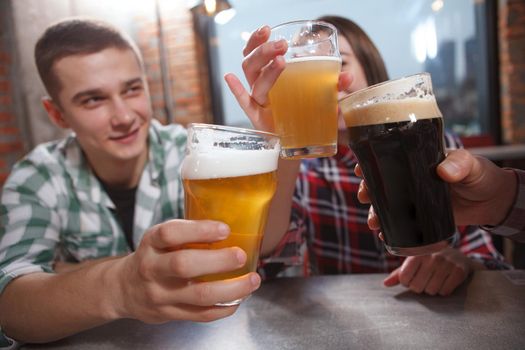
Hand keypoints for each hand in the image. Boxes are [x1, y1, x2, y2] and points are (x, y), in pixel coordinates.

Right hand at [112, 220, 260, 322]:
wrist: (123, 289)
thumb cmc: (153, 257)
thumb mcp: (160, 239)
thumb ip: (187, 233)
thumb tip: (234, 222)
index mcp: (151, 243)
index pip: (170, 234)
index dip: (199, 230)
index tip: (225, 229)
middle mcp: (152, 268)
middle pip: (184, 265)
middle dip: (218, 261)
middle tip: (241, 255)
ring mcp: (159, 294)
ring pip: (198, 294)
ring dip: (231, 288)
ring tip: (252, 280)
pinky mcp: (169, 314)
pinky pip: (201, 314)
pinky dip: (224, 307)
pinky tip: (239, 299)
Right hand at [224, 25, 351, 131]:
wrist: (299, 146)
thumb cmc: (305, 116)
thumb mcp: (320, 98)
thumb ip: (332, 86)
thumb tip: (348, 75)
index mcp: (270, 78)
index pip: (256, 53)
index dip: (257, 40)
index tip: (267, 29)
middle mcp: (260, 88)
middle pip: (253, 63)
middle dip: (265, 51)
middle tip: (282, 45)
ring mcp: (259, 103)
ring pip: (253, 78)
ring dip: (263, 65)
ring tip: (280, 59)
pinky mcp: (258, 119)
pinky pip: (245, 103)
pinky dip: (237, 90)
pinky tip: (230, 78)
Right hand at [357, 149, 517, 231]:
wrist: (492, 202)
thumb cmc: (481, 176)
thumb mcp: (471, 165)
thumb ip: (460, 165)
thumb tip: (443, 171)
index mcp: (418, 161)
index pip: (389, 158)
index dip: (371, 162)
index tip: (361, 168)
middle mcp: (411, 179)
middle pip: (381, 182)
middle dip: (367, 190)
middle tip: (364, 196)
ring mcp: (414, 199)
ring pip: (387, 204)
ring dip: (375, 212)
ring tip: (373, 222)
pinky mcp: (420, 217)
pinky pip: (400, 223)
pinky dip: (389, 229)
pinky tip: (384, 234)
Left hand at [383, 247, 471, 295]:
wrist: (458, 256)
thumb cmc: (430, 260)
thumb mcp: (413, 262)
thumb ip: (399, 273)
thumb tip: (385, 284)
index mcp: (417, 253)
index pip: (404, 278)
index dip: (407, 282)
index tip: (412, 277)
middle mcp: (431, 256)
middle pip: (417, 287)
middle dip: (419, 287)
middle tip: (425, 279)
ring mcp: (446, 263)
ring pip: (431, 291)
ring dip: (432, 289)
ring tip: (435, 279)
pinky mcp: (459, 271)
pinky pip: (445, 291)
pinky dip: (444, 290)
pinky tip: (445, 281)